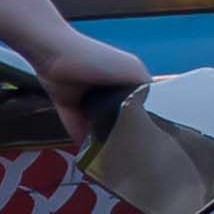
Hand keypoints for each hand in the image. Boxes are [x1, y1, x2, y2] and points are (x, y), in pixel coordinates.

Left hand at [29, 30, 150, 147]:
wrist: (57, 56)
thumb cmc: (97, 58)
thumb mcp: (131, 69)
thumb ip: (145, 88)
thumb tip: (156, 112)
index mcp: (126, 81)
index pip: (140, 103)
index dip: (146, 117)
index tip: (152, 135)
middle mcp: (108, 93)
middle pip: (119, 118)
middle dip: (125, 131)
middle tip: (133, 150)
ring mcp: (89, 103)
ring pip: (100, 127)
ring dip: (104, 140)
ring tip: (115, 157)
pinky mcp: (71, 112)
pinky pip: (79, 131)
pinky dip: (84, 143)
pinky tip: (94, 157)